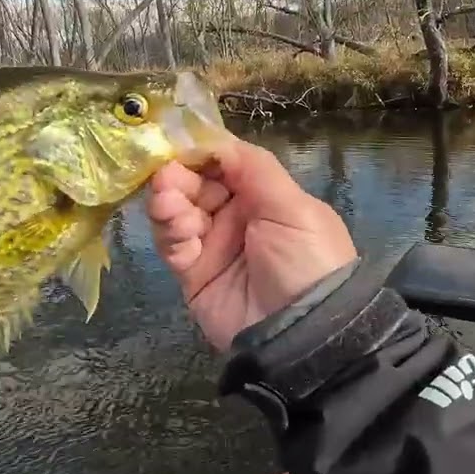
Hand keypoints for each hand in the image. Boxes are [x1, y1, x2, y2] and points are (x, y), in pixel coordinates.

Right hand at [146, 136, 359, 351]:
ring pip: (178, 211)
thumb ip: (254, 168)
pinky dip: (168, 231)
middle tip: (167, 177)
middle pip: (195, 183)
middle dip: (179, 176)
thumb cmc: (307, 260)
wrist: (303, 333)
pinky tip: (174, 225)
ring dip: (169, 201)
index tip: (178, 140)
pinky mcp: (192, 274)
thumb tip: (214, 140)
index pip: (224, 162)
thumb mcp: (293, 207)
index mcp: (264, 195)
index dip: (201, 150)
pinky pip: (172, 245)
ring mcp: (212, 245)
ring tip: (168, 202)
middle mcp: (235, 215)